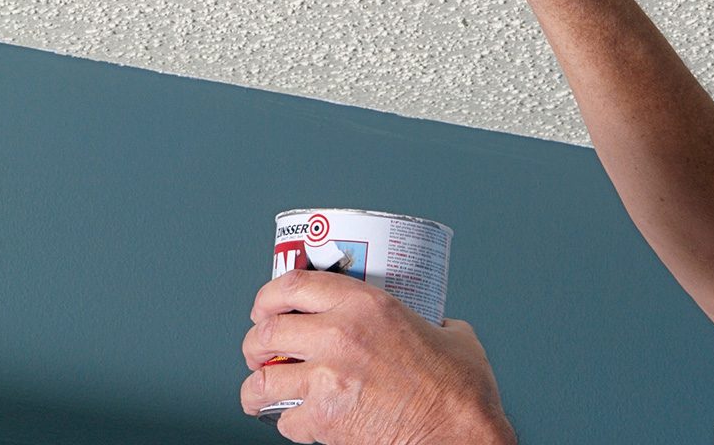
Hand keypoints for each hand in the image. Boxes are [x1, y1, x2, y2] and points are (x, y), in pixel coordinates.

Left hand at [240, 270, 515, 444]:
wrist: (457, 433)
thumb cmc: (457, 388)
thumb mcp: (447, 332)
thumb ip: (428, 321)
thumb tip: (430, 325)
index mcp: (366, 303)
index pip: (294, 284)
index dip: (270, 294)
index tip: (267, 304)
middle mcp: (339, 334)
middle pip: (267, 329)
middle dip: (256, 340)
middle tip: (262, 347)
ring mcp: (327, 379)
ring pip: (262, 379)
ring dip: (259, 384)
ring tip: (266, 387)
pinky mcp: (323, 421)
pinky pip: (283, 421)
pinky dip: (288, 422)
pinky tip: (302, 419)